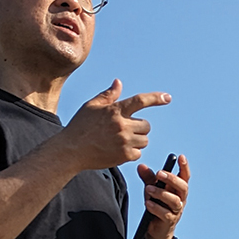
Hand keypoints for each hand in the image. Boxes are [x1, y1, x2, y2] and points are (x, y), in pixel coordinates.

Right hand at [52, 80, 170, 170]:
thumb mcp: (91, 107)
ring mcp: (124, 141)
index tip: (168, 97)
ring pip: (144, 140)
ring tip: (121, 140)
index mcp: (115, 111)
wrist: (71, 151)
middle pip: (146, 125)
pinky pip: (138, 154)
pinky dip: (131, 153)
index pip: (140, 101)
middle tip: (126, 130)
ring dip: (137, 140)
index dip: (156, 98)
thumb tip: (118, 82)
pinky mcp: (124, 156)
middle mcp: (122, 125)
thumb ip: (108, 95)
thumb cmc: (80, 127)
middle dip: (140, 127)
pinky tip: (118, 150)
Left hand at [136, 155, 190, 238]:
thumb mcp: (151, 190)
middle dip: (172, 179)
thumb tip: (141, 166)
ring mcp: (176, 211)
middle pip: (182, 187)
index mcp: (178, 190)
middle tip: (159, 173)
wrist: (155, 229)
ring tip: (148, 189)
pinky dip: (156, 208)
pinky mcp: (169, 221)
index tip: (180, 156)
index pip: (185, 177)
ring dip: (161, 193)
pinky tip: (148, 203)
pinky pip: (165, 214)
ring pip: (174, 200)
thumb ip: (148, 178)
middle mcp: (180, 199)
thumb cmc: (157, 206)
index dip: (184, 167)